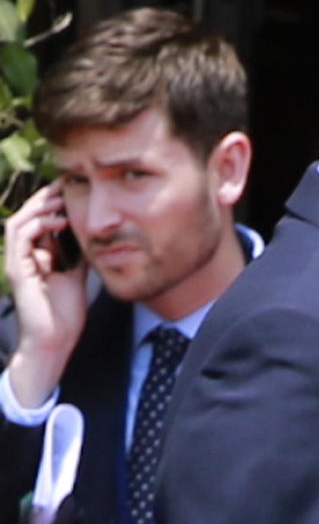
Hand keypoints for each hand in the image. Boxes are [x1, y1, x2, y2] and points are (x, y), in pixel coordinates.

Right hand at [4, 182, 84, 408]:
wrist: (56, 339)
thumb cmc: (66, 310)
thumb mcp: (79, 271)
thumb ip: (80, 251)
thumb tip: (95, 231)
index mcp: (37, 254)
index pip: (39, 218)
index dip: (53, 201)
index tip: (75, 187)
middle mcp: (24, 256)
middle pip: (26, 215)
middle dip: (46, 197)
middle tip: (68, 184)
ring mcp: (19, 263)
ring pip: (18, 221)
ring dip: (40, 206)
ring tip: (62, 198)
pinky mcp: (19, 271)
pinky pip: (20, 238)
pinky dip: (38, 224)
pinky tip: (59, 221)